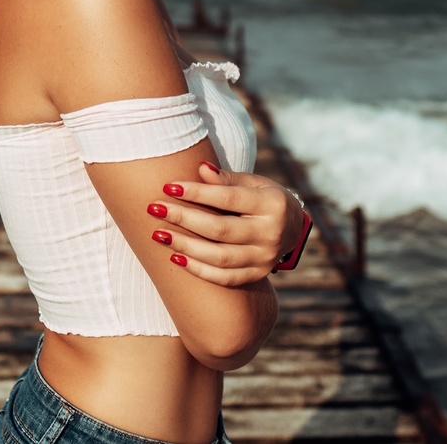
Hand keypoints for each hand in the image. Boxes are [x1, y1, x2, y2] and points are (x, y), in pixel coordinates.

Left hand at [147, 161, 305, 286]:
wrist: (291, 227)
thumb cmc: (264, 198)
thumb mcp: (254, 182)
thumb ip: (228, 179)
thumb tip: (200, 169)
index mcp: (272, 205)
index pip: (228, 199)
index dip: (197, 193)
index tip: (168, 187)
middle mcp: (271, 234)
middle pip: (220, 230)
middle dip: (184, 219)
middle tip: (154, 209)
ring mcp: (265, 258)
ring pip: (219, 257)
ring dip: (185, 246)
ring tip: (158, 235)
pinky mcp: (257, 275)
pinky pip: (224, 277)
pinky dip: (198, 270)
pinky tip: (175, 257)